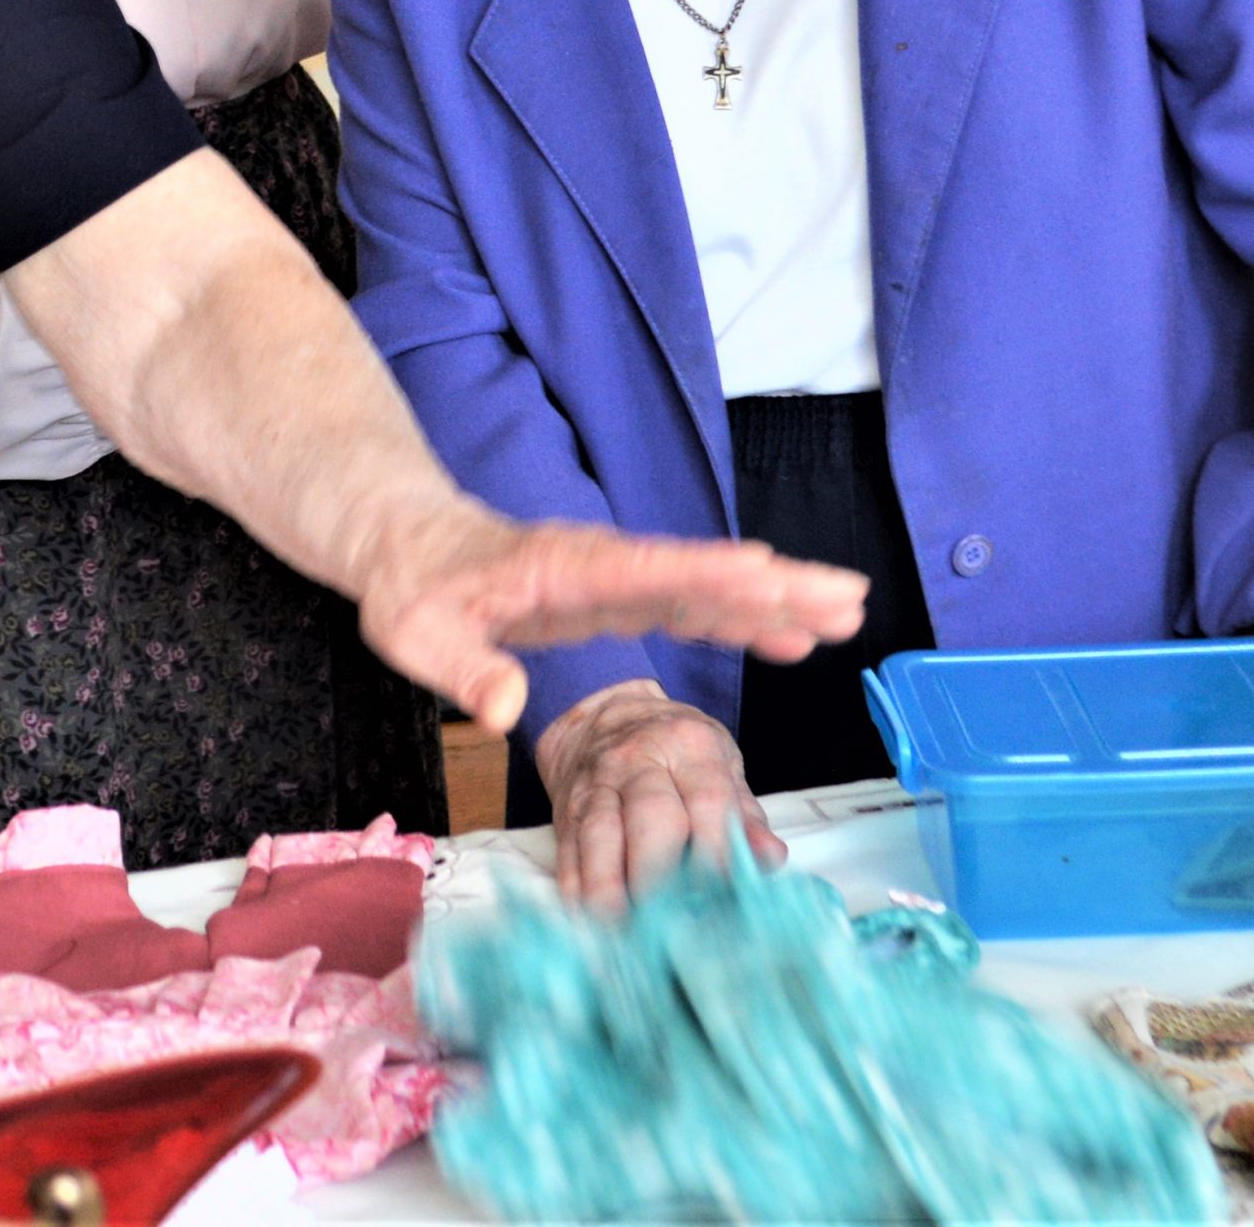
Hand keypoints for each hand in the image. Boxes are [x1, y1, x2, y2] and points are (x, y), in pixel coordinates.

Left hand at [355, 506, 867, 734]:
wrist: (406, 544)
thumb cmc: (412, 588)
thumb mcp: (417, 635)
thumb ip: (464, 671)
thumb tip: (505, 709)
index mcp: (557, 569)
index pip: (643, 571)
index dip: (707, 576)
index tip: (768, 573)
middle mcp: (599, 564)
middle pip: (697, 573)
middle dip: (772, 585)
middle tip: (847, 596)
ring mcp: (613, 577)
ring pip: (705, 587)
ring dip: (774, 599)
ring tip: (847, 612)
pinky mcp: (616, 594)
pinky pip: (688, 604)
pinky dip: (740, 616)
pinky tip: (787, 636)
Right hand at [537, 678, 783, 911]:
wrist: (605, 717)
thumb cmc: (674, 749)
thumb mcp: (720, 764)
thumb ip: (745, 816)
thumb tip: (770, 858)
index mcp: (689, 746)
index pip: (708, 801)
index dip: (718, 852)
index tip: (724, 895)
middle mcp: (638, 760)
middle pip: (651, 816)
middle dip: (661, 871)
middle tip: (672, 920)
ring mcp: (596, 782)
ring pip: (600, 833)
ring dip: (610, 885)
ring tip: (623, 927)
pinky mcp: (566, 807)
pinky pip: (568, 847)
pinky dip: (575, 884)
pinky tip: (586, 916)